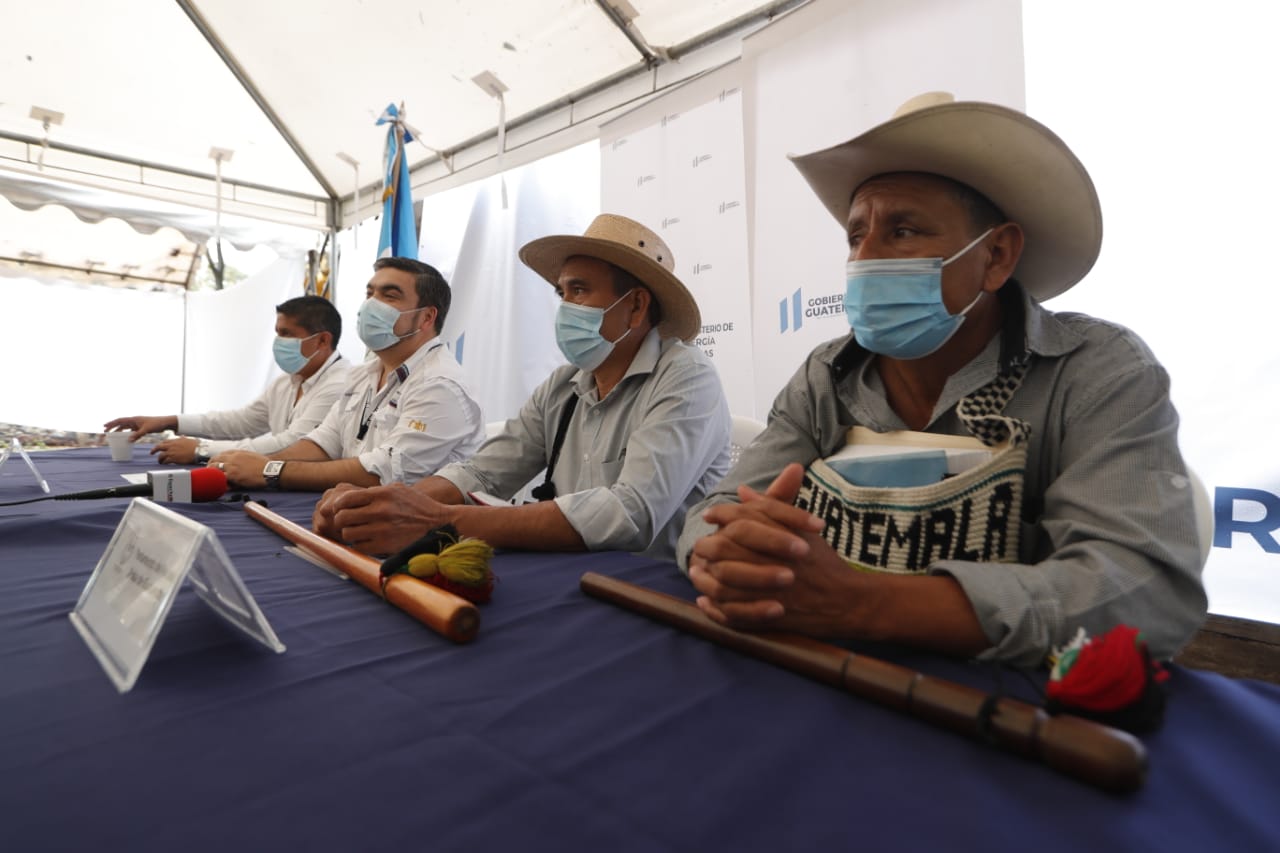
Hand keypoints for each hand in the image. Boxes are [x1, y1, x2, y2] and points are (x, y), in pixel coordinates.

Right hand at [102, 415, 175, 441]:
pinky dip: (128, 435)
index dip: (111, 423)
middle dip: (113, 428)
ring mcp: (137, 425)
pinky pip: (132, 432)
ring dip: (119, 432)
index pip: (120, 420)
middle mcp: (134, 421)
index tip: (104, 426)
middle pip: (121, 424)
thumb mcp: (146, 429)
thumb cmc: (156, 424)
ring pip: (126, 428)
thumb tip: (129, 440)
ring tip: (113, 436)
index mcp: (134, 419)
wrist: (165, 423)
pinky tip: (126, 440)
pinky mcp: (141, 429)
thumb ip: (137, 435)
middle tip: (105, 432)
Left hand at [151, 437, 198, 464]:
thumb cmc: (195, 445)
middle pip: (158, 447)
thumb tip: (182, 436)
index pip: (164, 442)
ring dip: (159, 459)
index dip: (160, 445)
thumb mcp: (187, 439)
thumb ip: (182, 438)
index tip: (159, 447)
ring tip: (160, 461)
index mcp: (174, 440)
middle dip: (154, 450)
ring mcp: (171, 452)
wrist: (199, 450)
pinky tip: (164, 464)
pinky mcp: (173, 458)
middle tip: (152, 453)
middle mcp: (171, 446)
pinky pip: (165, 461)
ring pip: (161, 455)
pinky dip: (164, 462)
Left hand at [209, 450, 269, 487]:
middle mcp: (232, 458)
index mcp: (237, 452)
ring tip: (210, 479)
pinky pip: (220, 478)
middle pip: (215, 460)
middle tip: (209, 473)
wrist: (270, 471)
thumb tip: (241, 460)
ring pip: (214, 468)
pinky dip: (217, 481)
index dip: (216, 460)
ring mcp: (232, 466)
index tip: (214, 464)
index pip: (221, 454)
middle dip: (210, 466)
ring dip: (211, 474)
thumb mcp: (253, 456)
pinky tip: (217, 485)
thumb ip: (244, 456)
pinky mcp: (233, 475)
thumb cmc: (265, 465)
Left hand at [322, 483, 455, 554]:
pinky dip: (360, 545)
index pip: (346, 499)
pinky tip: (368, 541)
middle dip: (341, 521)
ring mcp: (382, 530)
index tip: (340, 509)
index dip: (338, 505)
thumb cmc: (417, 505)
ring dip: (350, 534)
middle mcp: (380, 511)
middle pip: (342, 518)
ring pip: (348, 534)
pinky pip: (359, 547)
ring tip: (358, 532)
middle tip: (347, 522)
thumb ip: (375, 491)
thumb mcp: (398, 489)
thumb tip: (350, 497)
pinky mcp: (385, 546)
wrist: (439, 523)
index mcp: (382, 494)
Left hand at [689, 463, 864, 636]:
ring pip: (724, 583)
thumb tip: (743, 491)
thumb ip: (772, 509)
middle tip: (699, 547)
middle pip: (726, 548)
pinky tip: (704, 603)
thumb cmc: (824, 562)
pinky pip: (733, 615)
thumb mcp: (802, 530)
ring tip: (696, 575)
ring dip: (705, 579)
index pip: (742, 519)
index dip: (722, 515)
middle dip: (707, 547)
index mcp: (782, 537)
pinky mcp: (769, 617)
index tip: (710, 517)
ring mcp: (770, 591)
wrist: (848, 600)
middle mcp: (773, 561)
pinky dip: (715, 610)